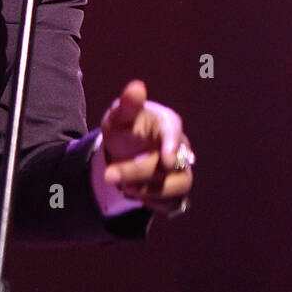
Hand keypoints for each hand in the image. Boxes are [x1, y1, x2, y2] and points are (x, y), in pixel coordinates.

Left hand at [100, 79, 193, 216]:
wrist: (125, 153)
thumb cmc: (126, 129)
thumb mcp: (120, 117)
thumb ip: (128, 104)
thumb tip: (136, 86)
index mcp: (168, 124)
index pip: (174, 132)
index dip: (172, 146)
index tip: (166, 160)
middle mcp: (181, 149)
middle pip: (170, 165)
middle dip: (138, 172)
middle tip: (110, 176)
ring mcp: (182, 171)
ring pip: (177, 187)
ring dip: (150, 190)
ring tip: (124, 187)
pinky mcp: (177, 193)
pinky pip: (173, 204)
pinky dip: (154, 203)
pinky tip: (136, 195)